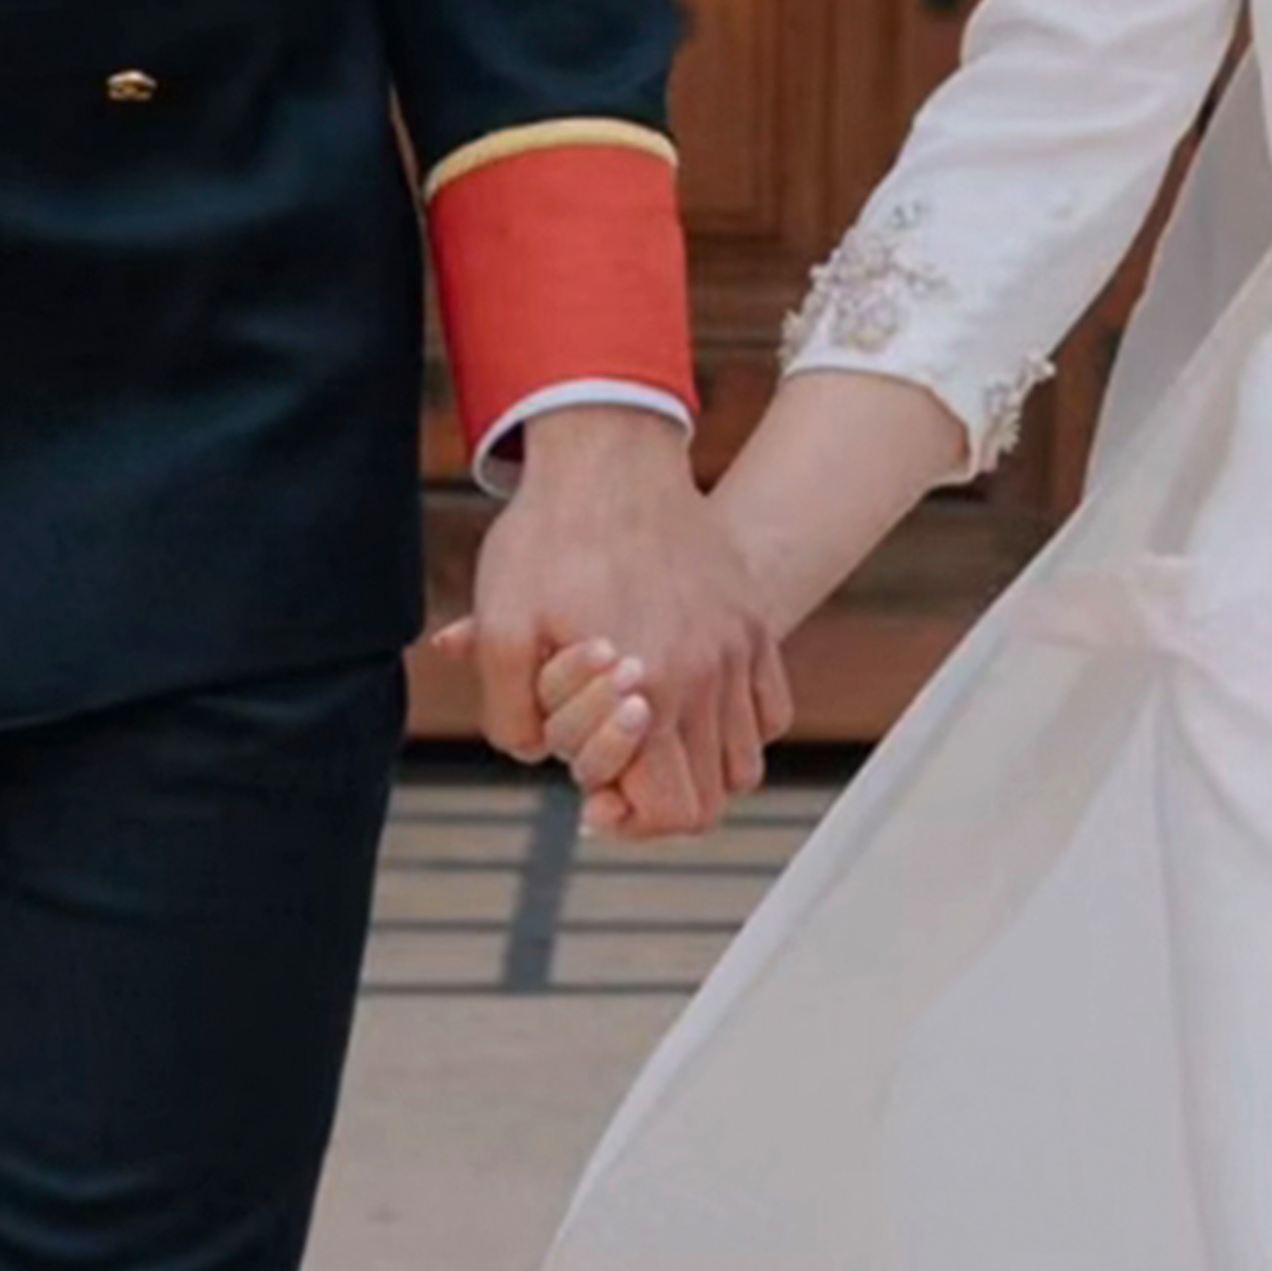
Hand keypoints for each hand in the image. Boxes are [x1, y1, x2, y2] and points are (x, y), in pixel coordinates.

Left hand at [448, 408, 787, 839]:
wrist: (607, 454)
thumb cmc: (549, 539)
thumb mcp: (500, 628)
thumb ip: (510, 716)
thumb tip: (540, 753)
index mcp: (650, 691)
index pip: (673, 811)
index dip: (626, 816)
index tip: (591, 792)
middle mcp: (709, 678)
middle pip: (712, 798)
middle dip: (655, 797)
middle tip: (612, 765)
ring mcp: (739, 649)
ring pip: (744, 762)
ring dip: (695, 766)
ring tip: (648, 736)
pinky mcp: (753, 622)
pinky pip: (771, 710)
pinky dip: (737, 726)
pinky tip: (687, 703)